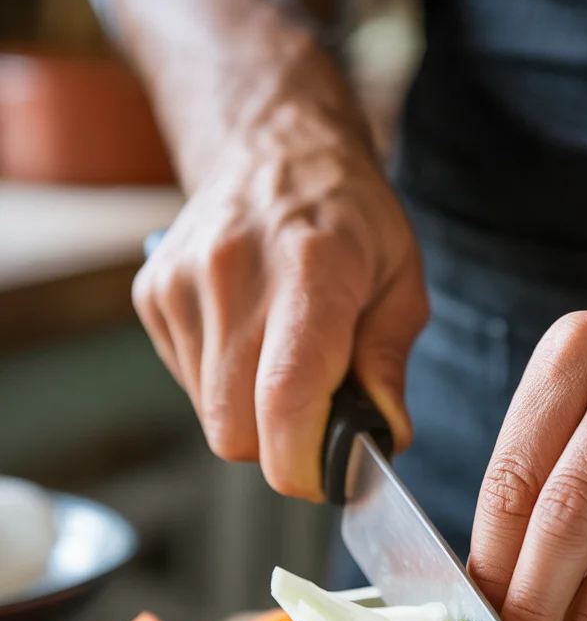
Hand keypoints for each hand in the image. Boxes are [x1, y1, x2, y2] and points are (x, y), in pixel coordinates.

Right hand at [132, 112, 426, 499]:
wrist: (273, 146)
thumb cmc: (350, 216)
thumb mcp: (400, 281)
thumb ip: (389, 365)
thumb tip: (383, 439)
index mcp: (310, 271)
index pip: (285, 401)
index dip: (305, 463)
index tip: (331, 474)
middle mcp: (233, 276)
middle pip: (236, 432)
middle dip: (280, 448)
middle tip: (317, 416)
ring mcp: (181, 285)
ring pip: (210, 418)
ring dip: (253, 417)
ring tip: (284, 360)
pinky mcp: (151, 295)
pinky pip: (189, 386)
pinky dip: (224, 387)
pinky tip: (250, 341)